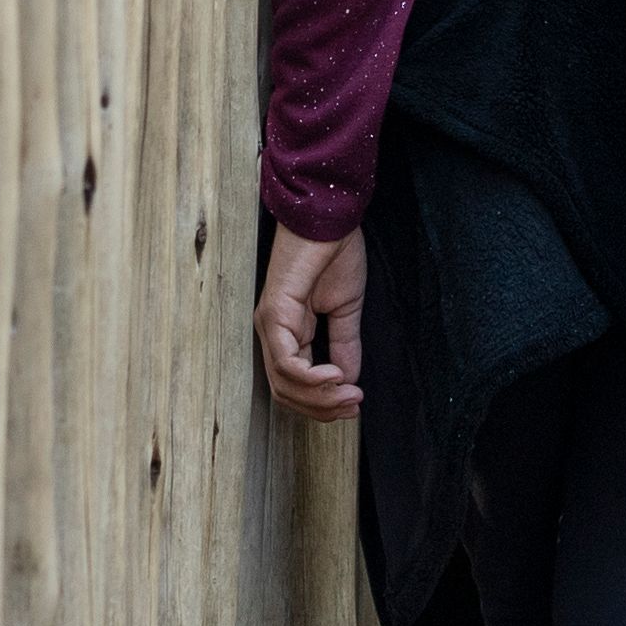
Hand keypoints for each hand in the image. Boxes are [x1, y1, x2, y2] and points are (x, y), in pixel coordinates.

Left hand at [258, 226, 368, 418]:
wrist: (330, 218)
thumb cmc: (335, 253)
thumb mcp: (345, 309)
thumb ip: (344, 345)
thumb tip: (348, 380)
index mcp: (289, 332)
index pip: (295, 385)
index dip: (324, 403)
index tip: (355, 404)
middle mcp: (273, 332)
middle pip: (286, 392)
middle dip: (322, 408)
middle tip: (353, 406)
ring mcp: (270, 324)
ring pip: (284, 384)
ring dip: (320, 398)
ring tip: (350, 393)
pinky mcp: (274, 314)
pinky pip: (286, 363)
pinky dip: (311, 379)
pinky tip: (335, 377)